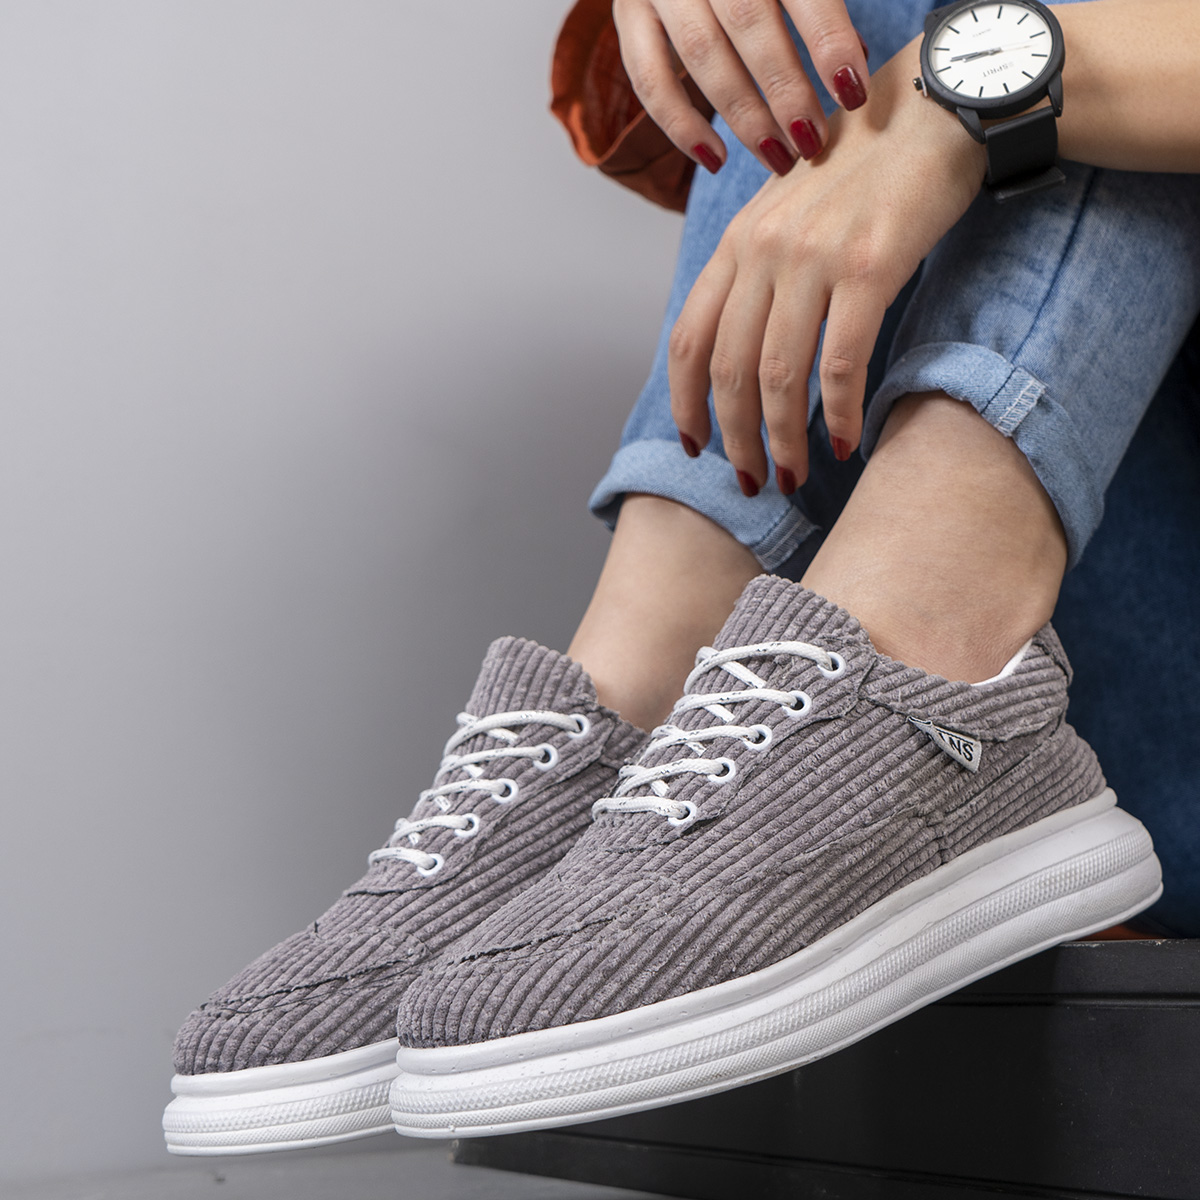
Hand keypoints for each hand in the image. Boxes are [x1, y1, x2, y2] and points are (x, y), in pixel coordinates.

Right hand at [612, 0, 869, 175]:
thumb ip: (818, 3)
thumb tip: (854, 64)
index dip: (829, 42)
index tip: (853, 93)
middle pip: (748, 24)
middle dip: (785, 91)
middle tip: (813, 141)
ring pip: (702, 55)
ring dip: (743, 115)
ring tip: (777, 157)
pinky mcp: (628, 14)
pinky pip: (649, 79)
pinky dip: (681, 125)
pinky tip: (715, 159)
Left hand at [669, 44, 986, 494]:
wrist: (935, 112)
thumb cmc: (864, 173)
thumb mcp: (789, 214)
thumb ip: (758, 271)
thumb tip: (742, 349)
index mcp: (737, 243)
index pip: (689, 338)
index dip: (686, 401)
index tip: (695, 446)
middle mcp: (762, 250)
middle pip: (728, 369)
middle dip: (736, 438)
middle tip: (751, 481)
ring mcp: (812, 258)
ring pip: (777, 375)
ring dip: (783, 439)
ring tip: (792, 477)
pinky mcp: (868, 266)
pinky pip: (839, 361)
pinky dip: (838, 413)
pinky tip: (845, 443)